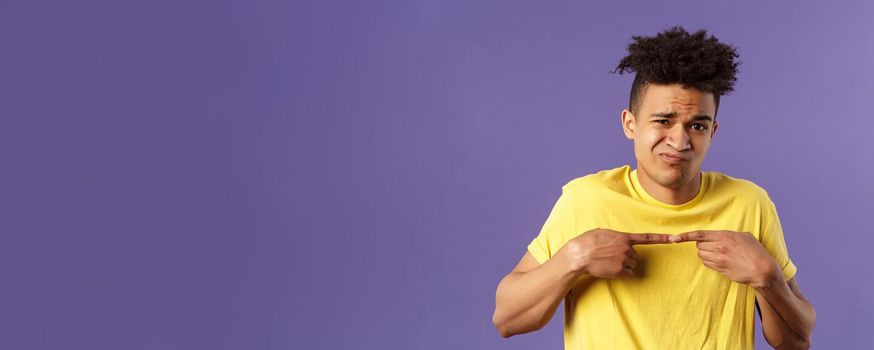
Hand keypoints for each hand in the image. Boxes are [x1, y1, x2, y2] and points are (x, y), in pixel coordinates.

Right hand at [558, 228, 673, 277]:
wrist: (579, 255)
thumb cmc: (587, 242)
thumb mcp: (602, 233)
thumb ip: (615, 236)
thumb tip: (619, 241)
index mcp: (623, 237)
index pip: (647, 238)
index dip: (662, 238)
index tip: (675, 238)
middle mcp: (626, 248)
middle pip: (636, 256)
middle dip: (627, 257)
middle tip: (612, 256)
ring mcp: (623, 260)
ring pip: (632, 265)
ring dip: (624, 265)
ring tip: (609, 263)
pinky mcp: (620, 271)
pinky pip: (628, 274)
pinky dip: (623, 273)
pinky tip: (611, 270)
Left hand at [674, 230, 779, 287]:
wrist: (763, 270)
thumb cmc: (756, 252)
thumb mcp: (744, 236)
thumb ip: (729, 235)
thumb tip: (719, 236)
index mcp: (724, 236)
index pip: (699, 235)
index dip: (684, 236)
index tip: (674, 238)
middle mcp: (719, 247)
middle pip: (698, 246)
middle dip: (703, 245)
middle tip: (714, 246)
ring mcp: (719, 259)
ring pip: (701, 255)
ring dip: (706, 254)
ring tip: (719, 254)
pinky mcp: (719, 269)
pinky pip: (707, 264)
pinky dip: (709, 262)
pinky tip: (720, 261)